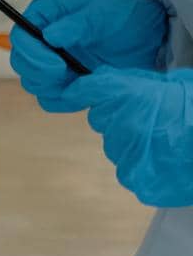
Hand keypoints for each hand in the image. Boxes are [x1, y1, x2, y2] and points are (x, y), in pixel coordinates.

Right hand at [11, 0, 166, 111]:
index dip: (31, 53)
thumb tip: (49, 36)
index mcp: (45, 17)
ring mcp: (51, 63)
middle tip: (66, 75)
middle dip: (41, 73)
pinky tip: (84, 92)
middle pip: (22, 63)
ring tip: (81, 81)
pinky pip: (50, 100)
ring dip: (54, 88)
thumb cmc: (126, 18)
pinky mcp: (62, 84)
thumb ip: (77, 25)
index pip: (20, 37)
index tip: (56, 65)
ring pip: (33, 83)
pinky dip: (65, 101)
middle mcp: (42, 40)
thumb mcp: (104, 15)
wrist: (149, 39)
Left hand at [61, 66, 192, 207]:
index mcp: (125, 95)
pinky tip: (163, 159)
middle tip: (148, 118)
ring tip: (161, 141)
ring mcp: (126, 154)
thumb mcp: (165, 82)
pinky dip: (142, 165)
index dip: (82, 91)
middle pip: (101, 120)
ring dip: (130, 142)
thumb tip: (102, 78)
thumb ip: (129, 81)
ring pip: (115, 145)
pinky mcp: (135, 178)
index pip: (87, 89)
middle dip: (117, 117)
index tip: (75, 93)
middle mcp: (119, 124)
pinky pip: (128, 169)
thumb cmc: (192, 106)